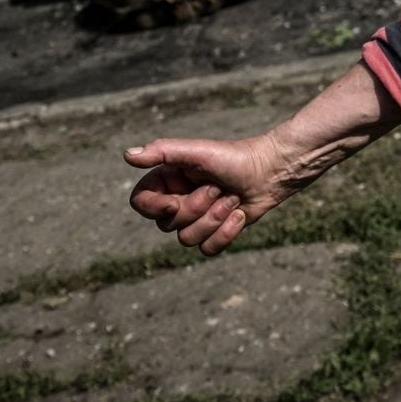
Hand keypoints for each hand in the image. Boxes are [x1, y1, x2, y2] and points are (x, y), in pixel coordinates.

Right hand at [124, 132, 302, 255]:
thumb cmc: (235, 157)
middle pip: (167, 224)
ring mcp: (197, 218)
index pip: (141, 203)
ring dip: (214, 219)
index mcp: (168, 179)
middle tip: (218, 188)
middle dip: (196, 208)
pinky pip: (207, 249)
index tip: (174, 202)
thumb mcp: (198, 152)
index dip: (154, 208)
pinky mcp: (216, 232)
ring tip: (233, 199)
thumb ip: (164, 152)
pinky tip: (240, 215)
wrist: (273, 170)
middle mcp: (178, 199)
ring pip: (187, 239)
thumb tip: (127, 155)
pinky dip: (225, 234)